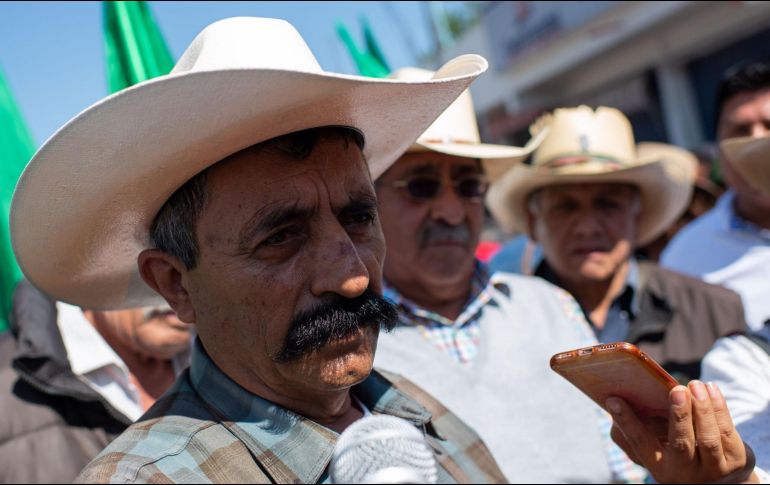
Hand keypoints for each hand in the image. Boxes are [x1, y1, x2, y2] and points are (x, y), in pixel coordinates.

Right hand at [606, 381, 757, 483]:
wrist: (717, 479)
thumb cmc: (676, 455)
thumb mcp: (655, 450)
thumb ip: (634, 431)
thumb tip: (615, 401)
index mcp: (659, 467)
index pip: (641, 443)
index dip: (627, 422)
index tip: (613, 399)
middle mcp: (685, 473)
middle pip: (681, 444)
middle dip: (680, 416)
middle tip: (676, 390)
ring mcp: (713, 469)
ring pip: (708, 438)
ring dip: (703, 409)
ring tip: (694, 384)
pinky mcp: (736, 460)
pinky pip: (727, 431)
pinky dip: (720, 408)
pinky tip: (710, 389)